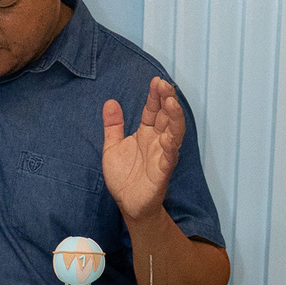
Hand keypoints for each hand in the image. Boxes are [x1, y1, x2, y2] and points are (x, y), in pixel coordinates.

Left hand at [101, 77, 185, 224]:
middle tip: (164, 85)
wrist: (127, 204)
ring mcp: (162, 155)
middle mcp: (157, 141)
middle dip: (167, 100)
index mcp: (146, 133)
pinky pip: (170, 157)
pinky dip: (171, 146)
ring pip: (174, 133)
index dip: (155, 95)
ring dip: (174, 117)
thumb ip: (113, 126)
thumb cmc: (123, 177)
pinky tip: (170, 137)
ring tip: (171, 103)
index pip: (153, 109)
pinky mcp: (163, 171)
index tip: (155, 81)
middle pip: (166, 116)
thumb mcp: (112, 147)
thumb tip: (111, 101)